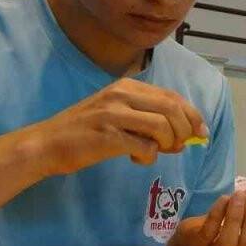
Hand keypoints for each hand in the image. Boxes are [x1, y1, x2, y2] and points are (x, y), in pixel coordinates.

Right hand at [20, 78, 206, 175]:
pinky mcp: (107, 136)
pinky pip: (145, 147)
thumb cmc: (84, 132)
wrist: (45, 144)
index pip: (172, 96)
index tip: (201, 132)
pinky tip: (136, 159)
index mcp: (127, 86)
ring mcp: (113, 114)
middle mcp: (121, 94)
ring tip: (155, 152)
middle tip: (179, 147)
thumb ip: (148, 118)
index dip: (192, 114)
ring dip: (167, 144)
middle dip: (184, 130)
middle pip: (172, 109)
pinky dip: (148, 157)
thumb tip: (185, 135)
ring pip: (163, 126)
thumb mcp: (116, 113)